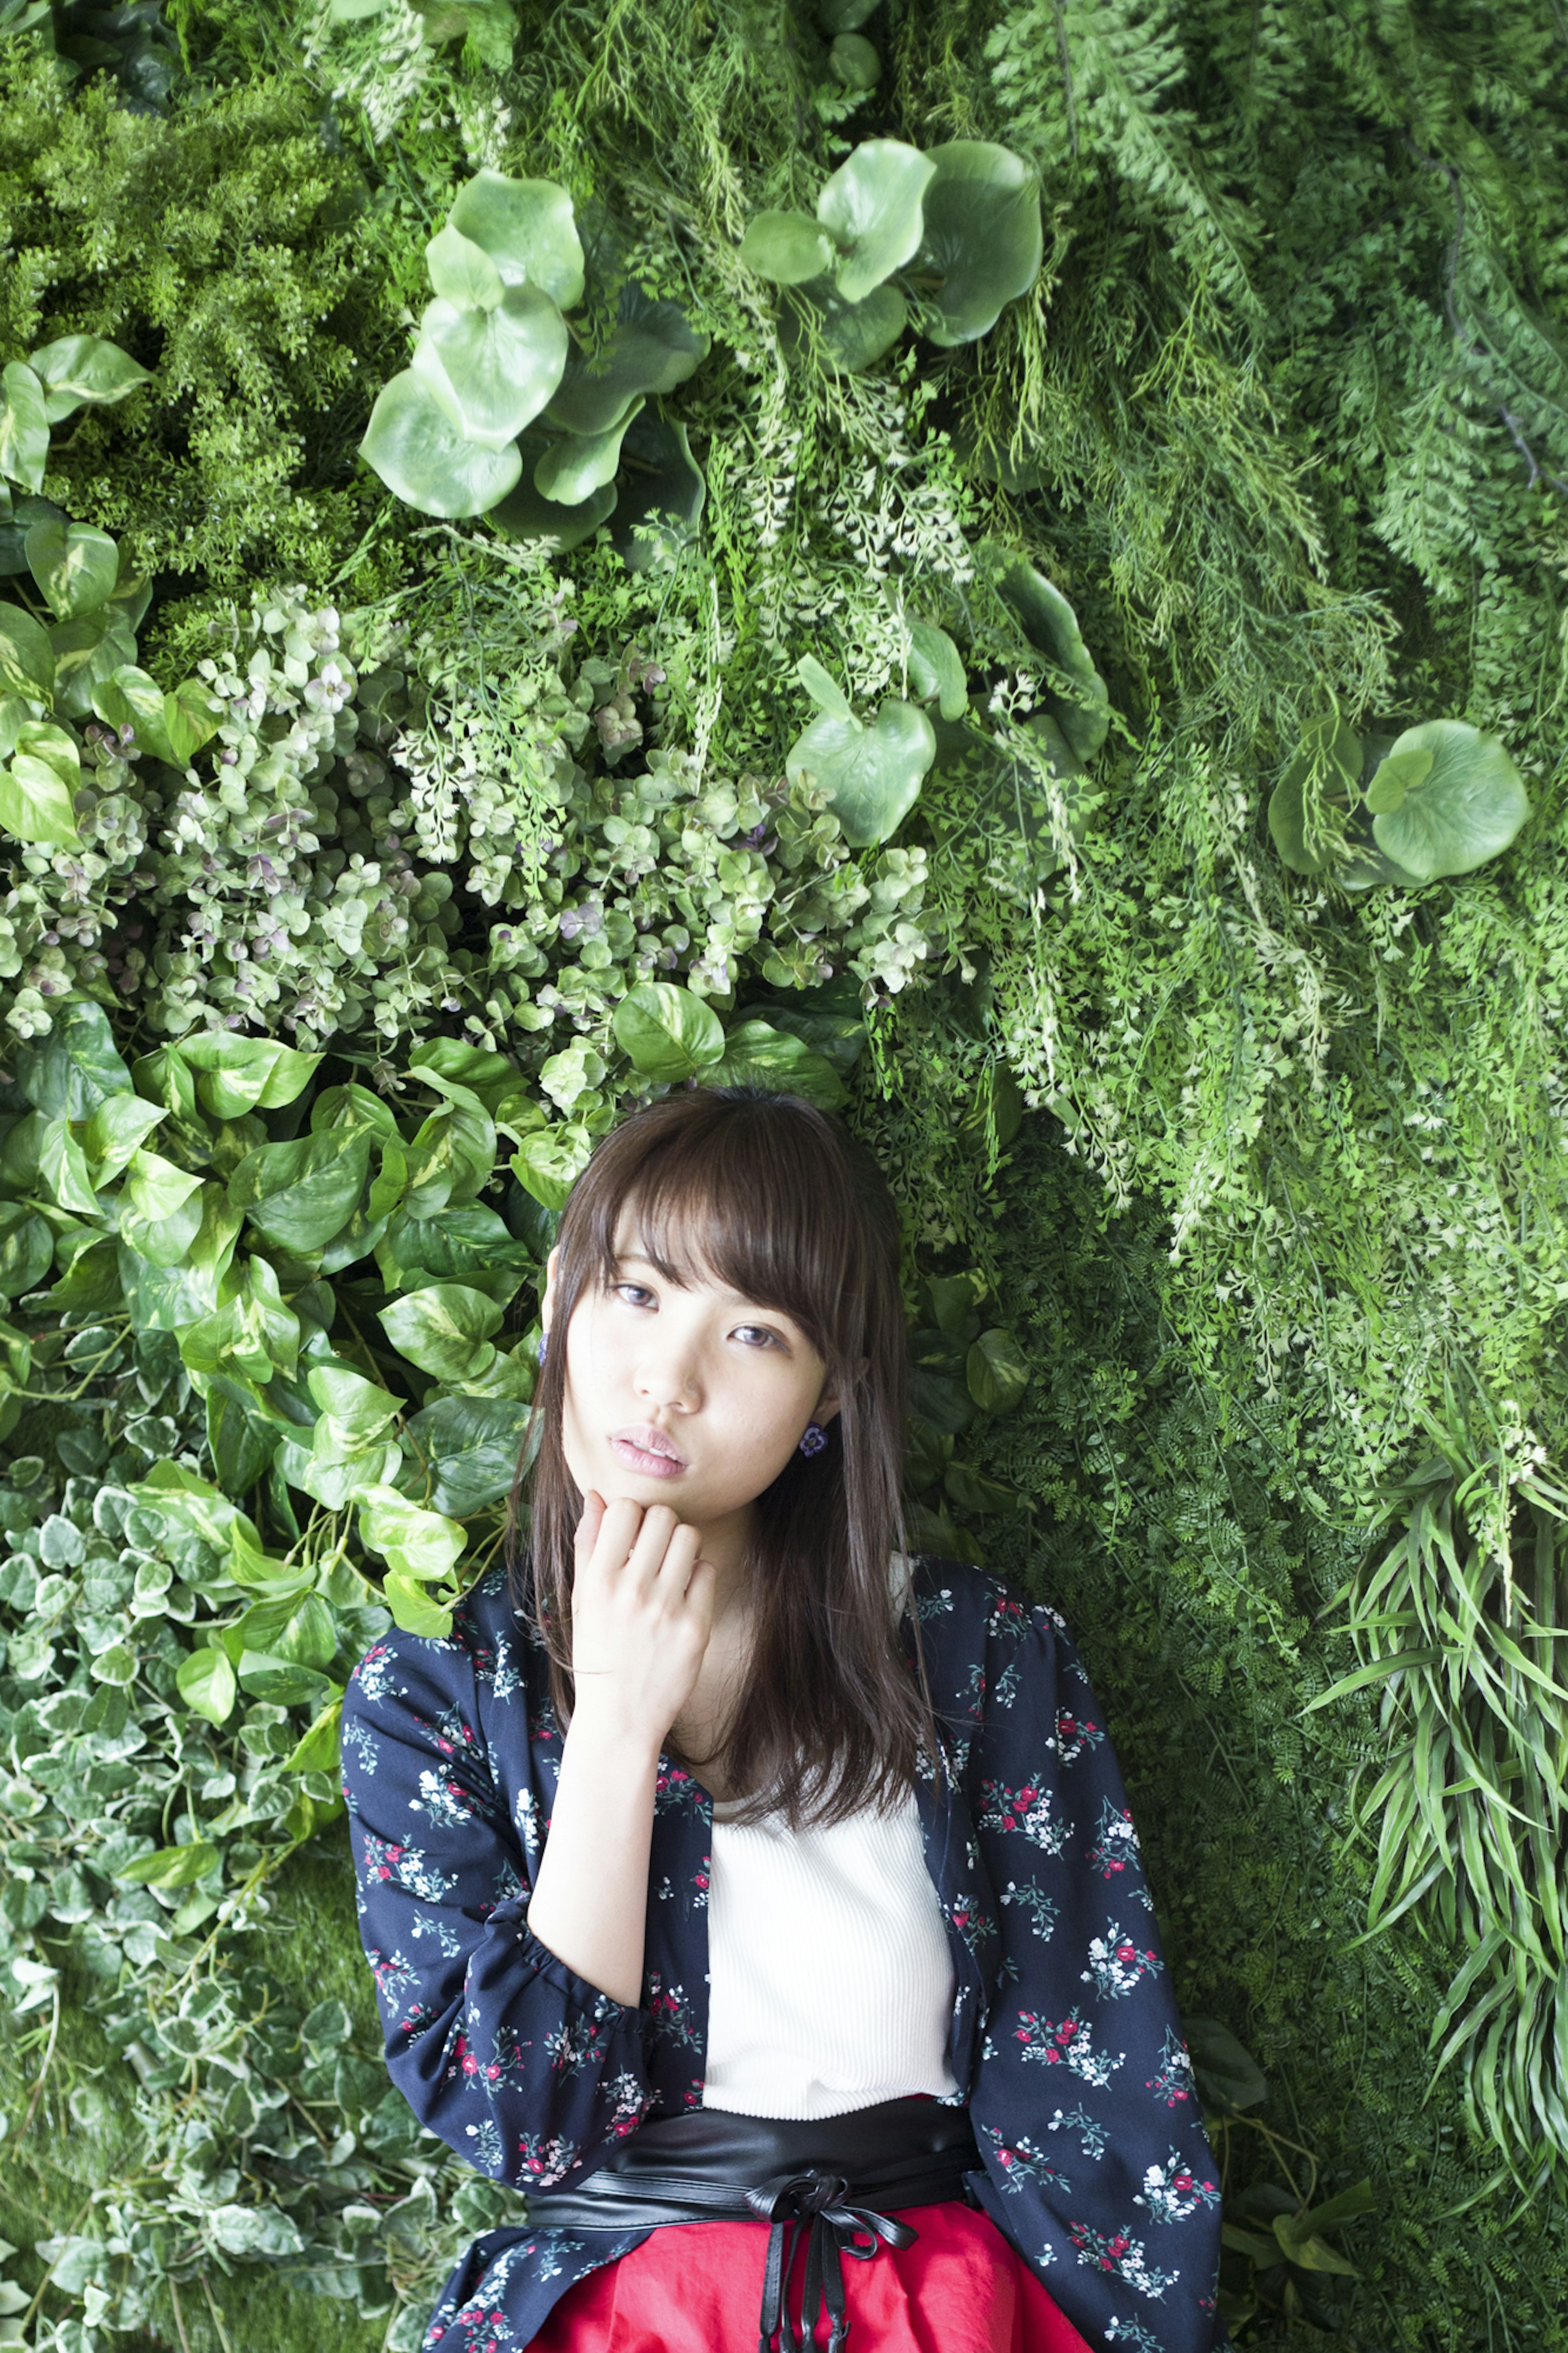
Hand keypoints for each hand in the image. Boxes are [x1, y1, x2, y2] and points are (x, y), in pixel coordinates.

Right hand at [567, 1493, 716, 1752]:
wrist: (619, 1718)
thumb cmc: (597, 1653)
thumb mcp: (581, 1600)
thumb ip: (588, 1545)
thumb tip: (596, 1495)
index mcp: (598, 1580)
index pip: (625, 1508)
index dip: (631, 1515)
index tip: (630, 1535)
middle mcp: (632, 1590)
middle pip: (663, 1517)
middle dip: (660, 1527)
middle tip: (654, 1552)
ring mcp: (665, 1609)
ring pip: (691, 1537)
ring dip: (682, 1547)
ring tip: (671, 1570)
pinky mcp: (695, 1627)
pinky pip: (708, 1572)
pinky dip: (698, 1577)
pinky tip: (684, 1596)